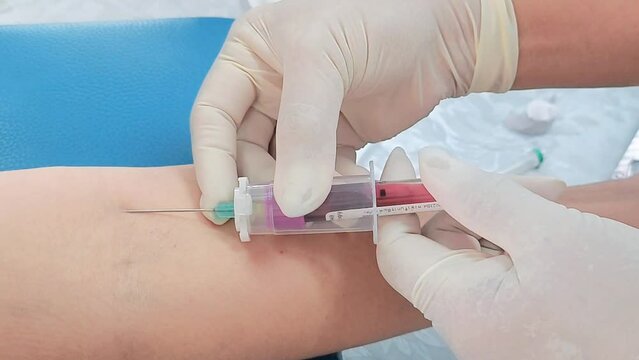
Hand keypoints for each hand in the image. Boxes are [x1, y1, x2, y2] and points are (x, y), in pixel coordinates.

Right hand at [191, 0, 517, 221]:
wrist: (444, 32)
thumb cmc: (378, 18)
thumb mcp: (326, 59)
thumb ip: (304, 132)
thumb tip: (291, 204)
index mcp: (248, 58)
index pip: (213, 117)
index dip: (213, 163)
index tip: (223, 207)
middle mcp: (268, 90)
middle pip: (246, 152)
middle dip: (264, 185)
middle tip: (286, 214)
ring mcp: (303, 119)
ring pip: (284, 171)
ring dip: (301, 194)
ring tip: (330, 204)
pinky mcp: (336, 141)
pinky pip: (322, 177)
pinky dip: (333, 193)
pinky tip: (355, 193)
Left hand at [377, 147, 638, 358]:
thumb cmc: (621, 305)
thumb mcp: (550, 236)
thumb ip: (480, 196)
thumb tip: (427, 163)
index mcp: (459, 308)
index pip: (394, 249)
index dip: (393, 201)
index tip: (405, 158)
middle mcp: (466, 323)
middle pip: (436, 247)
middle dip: (464, 200)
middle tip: (518, 178)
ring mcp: (492, 326)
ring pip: (471, 253)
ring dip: (498, 214)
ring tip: (548, 193)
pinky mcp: (517, 322)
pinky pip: (498, 270)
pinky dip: (516, 238)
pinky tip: (550, 216)